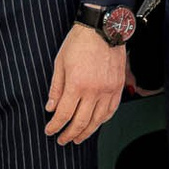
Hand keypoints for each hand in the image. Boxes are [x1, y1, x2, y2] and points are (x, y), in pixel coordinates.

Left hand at [44, 23, 125, 144]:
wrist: (103, 28)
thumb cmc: (79, 42)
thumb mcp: (60, 63)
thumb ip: (56, 88)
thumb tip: (51, 108)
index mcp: (76, 84)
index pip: (64, 114)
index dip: (55, 126)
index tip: (49, 131)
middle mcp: (94, 91)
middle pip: (81, 122)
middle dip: (69, 134)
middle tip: (62, 140)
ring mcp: (109, 90)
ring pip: (98, 120)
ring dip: (86, 132)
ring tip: (77, 138)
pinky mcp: (118, 87)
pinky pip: (111, 110)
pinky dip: (102, 121)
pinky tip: (95, 124)